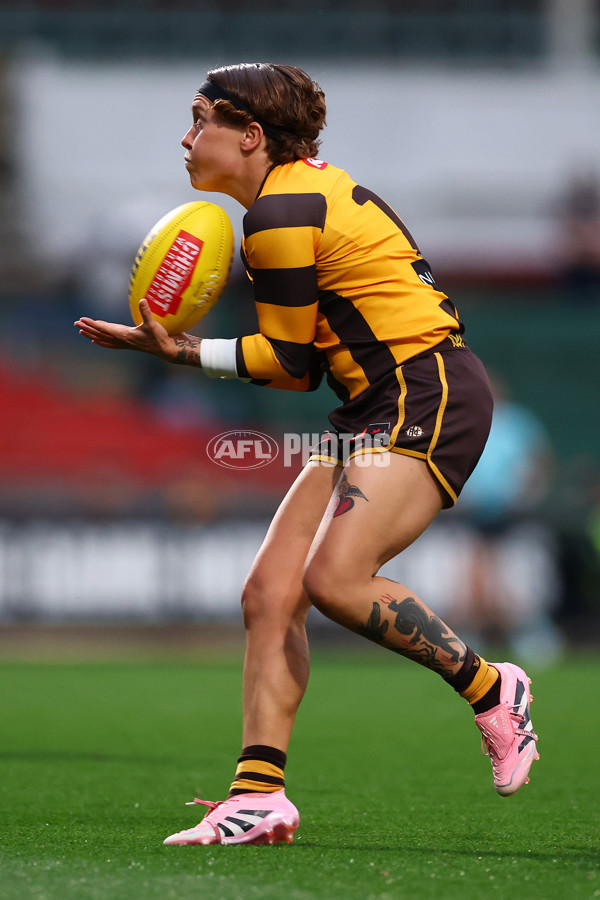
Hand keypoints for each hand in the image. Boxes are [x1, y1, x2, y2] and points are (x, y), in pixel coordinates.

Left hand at [74, 299, 196, 363]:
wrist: (167, 350)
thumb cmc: (160, 338)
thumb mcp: (153, 324)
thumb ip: (146, 312)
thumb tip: (142, 300)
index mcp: (125, 336)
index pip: (105, 329)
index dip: (94, 324)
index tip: (83, 320)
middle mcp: (123, 340)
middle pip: (101, 334)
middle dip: (88, 328)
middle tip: (76, 323)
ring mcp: (125, 343)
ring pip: (104, 339)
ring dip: (92, 334)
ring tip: (81, 332)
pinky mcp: (129, 343)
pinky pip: (111, 343)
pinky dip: (102, 341)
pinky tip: (96, 341)